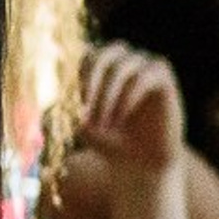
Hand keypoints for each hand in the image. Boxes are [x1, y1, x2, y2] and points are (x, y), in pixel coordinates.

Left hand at [76, 41, 185, 170]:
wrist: (140, 164)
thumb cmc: (108, 139)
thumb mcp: (81, 121)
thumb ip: (68, 102)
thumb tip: (56, 88)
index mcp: (101, 64)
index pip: (82, 55)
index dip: (74, 77)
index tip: (73, 104)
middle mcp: (122, 59)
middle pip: (101, 54)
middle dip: (90, 81)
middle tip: (84, 109)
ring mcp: (143, 64)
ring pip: (120, 66)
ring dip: (108, 94)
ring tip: (104, 122)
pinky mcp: (163, 77)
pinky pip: (143, 76)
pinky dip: (127, 96)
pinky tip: (121, 116)